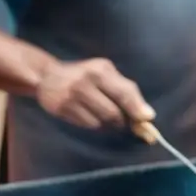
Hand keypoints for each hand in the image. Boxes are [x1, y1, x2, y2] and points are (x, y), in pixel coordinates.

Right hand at [36, 58, 154, 128]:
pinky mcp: (60, 109)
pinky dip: (93, 124)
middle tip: (123, 120)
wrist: (48, 76)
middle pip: (113, 113)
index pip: (124, 93)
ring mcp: (70, 96)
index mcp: (100, 70)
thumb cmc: (85, 76)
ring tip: (101, 113)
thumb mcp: (106, 74)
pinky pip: (87, 125)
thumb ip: (127, 91)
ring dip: (107, 124)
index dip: (137, 109)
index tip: (148, 120)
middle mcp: (84, 82)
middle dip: (122, 121)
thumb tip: (148, 115)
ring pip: (100, 122)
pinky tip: (87, 114)